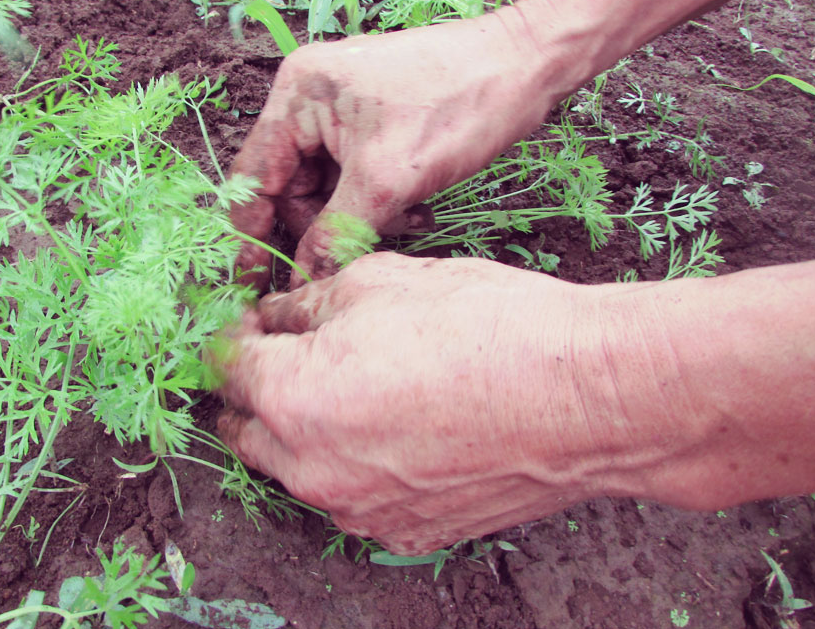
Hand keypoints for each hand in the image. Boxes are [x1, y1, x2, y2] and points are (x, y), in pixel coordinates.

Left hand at [215, 252, 657, 554]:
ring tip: (346, 393)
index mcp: (294, 399)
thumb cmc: (489, 329)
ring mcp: (361, 511)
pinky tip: (394, 433)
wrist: (586, 399)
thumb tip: (281, 317)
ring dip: (302, 434)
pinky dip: (356, 468)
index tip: (252, 322)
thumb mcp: (381, 282)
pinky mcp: (407, 533)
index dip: (234, 335)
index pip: (228, 368)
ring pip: (298, 473)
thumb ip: (310, 304)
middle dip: (255, 392)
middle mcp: (314, 470)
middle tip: (282, 356)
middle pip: (248, 431)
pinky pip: (355, 501)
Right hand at [229, 12, 567, 289]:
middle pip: (290, 190)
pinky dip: (380, 204)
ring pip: (327, 192)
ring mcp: (341, 113)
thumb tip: (300, 281)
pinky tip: (417, 209)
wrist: (528, 65)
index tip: (246, 284)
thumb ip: (335, 233)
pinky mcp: (372, 126)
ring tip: (407, 219)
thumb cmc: (459, 104)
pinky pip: (355, 181)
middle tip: (361, 249)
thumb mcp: (389, 180)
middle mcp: (309, 100)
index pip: (253, 177)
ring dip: (361, 218)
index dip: (249, 235)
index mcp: (297, 96)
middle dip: (326, 226)